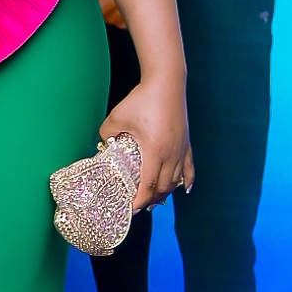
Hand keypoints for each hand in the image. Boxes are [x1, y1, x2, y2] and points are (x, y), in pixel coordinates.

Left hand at [101, 76, 193, 208]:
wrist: (167, 82)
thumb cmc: (142, 98)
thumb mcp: (117, 116)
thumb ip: (106, 133)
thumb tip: (103, 144)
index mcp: (154, 151)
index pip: (148, 186)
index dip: (140, 201)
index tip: (131, 210)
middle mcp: (171, 154)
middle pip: (163, 187)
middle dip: (151, 200)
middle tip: (139, 207)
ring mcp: (181, 149)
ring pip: (176, 180)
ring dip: (166, 193)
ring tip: (155, 201)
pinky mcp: (186, 142)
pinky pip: (189, 167)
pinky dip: (186, 181)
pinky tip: (184, 189)